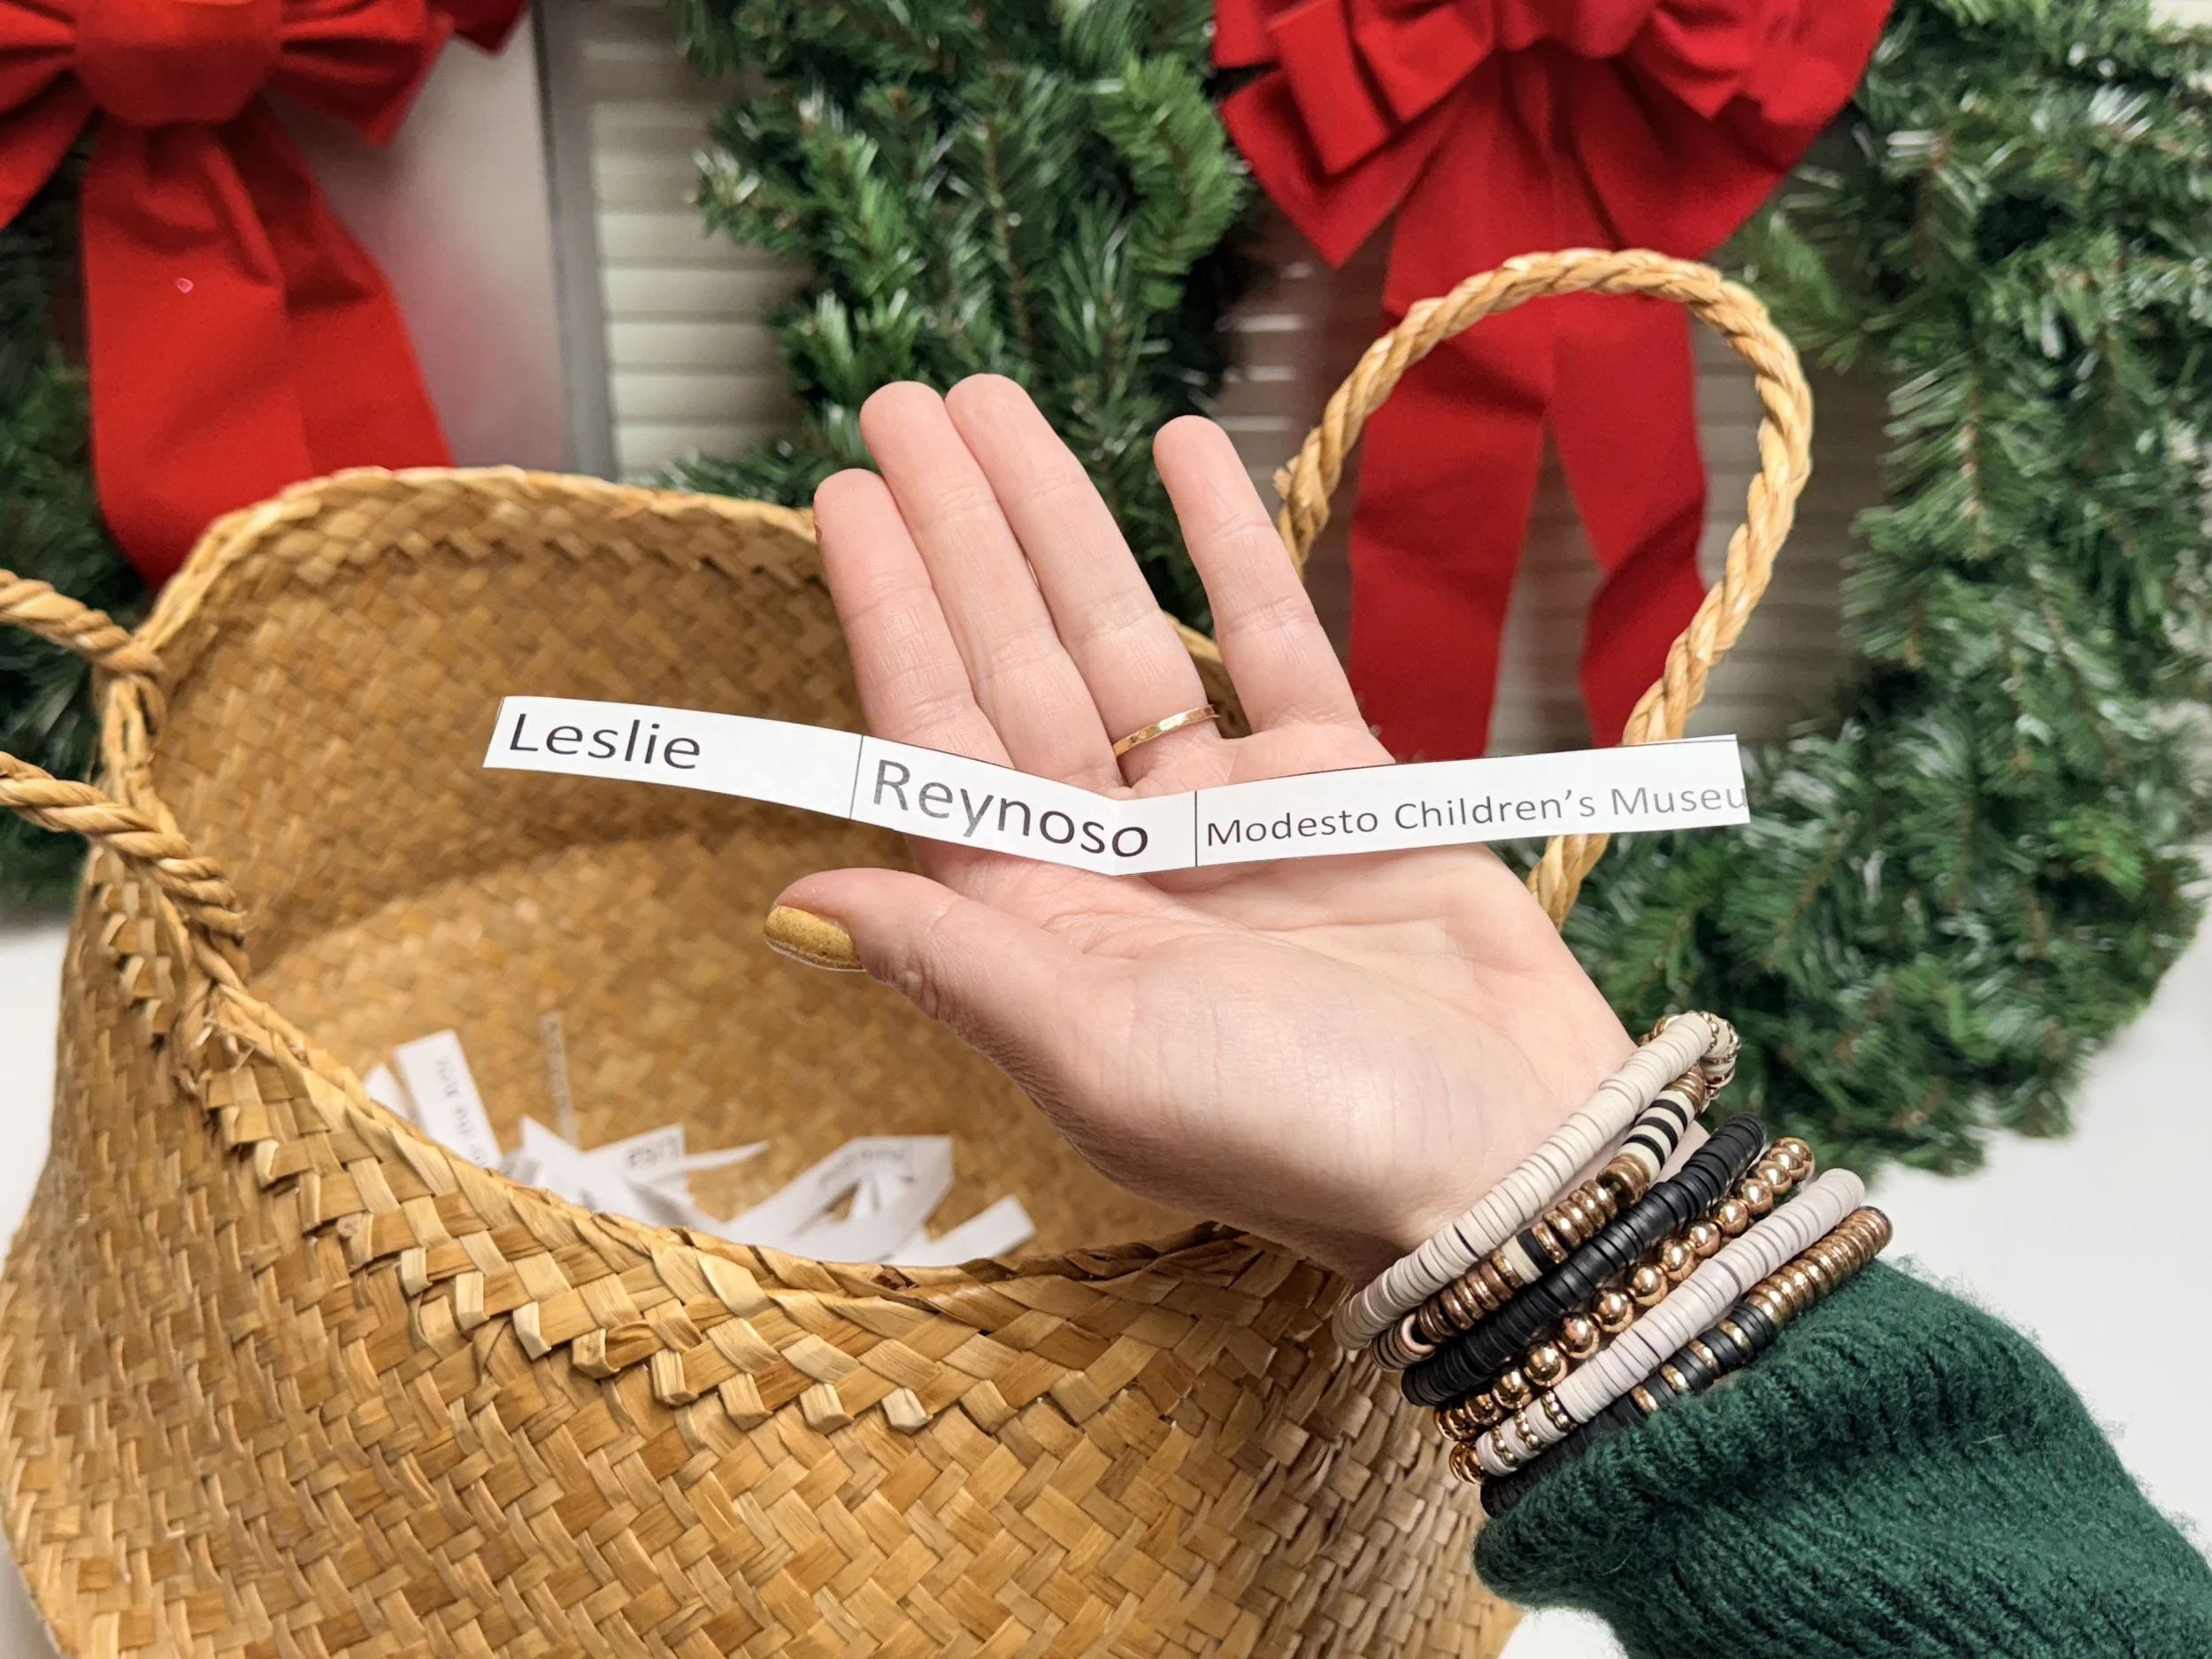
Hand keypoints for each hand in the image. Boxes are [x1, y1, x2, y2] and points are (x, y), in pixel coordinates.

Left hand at [775, 377, 1632, 1280]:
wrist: (1508, 1151)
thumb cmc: (1293, 1132)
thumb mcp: (1096, 1055)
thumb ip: (953, 961)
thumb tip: (793, 905)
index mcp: (1042, 919)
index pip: (937, 738)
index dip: (891, 613)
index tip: (847, 496)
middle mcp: (1117, 855)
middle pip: (1014, 663)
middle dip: (959, 535)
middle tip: (903, 404)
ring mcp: (1226, 811)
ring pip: (1125, 633)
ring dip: (1062, 520)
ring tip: (1001, 406)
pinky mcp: (1338, 782)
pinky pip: (1270, 639)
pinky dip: (1228, 546)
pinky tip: (1179, 453)